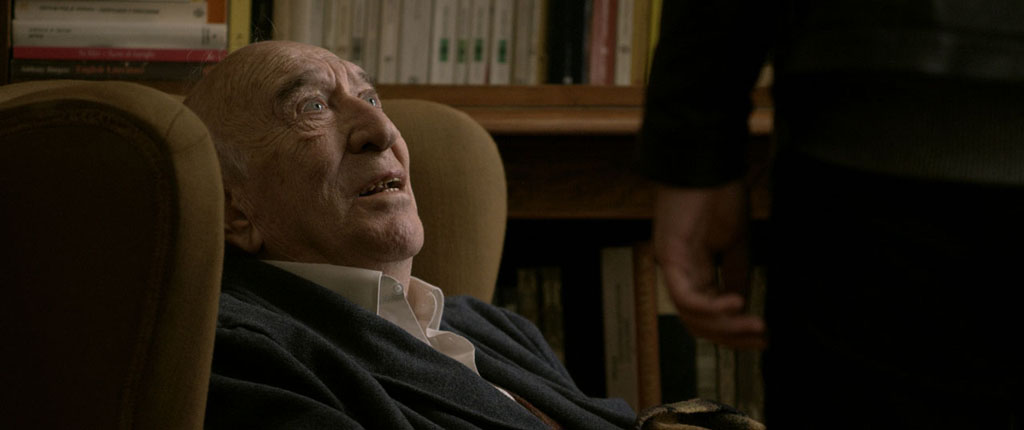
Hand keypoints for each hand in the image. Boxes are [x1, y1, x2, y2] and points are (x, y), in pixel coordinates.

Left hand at [653, 181, 765, 348]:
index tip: (764, 337)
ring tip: (755, 324)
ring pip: (692, 315)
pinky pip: (685, 295)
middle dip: (732, 336)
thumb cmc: (720, 194)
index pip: (708, 314)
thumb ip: (738, 273)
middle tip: (762, 338)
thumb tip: (744, 303)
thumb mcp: (736, 241)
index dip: (734, 330)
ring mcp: (672, 265)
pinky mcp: (669, 255)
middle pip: (698, 322)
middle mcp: (680, 272)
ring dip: (726, 326)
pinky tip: (737, 304)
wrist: (708, 162)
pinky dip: (710, 306)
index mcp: (694, 269)